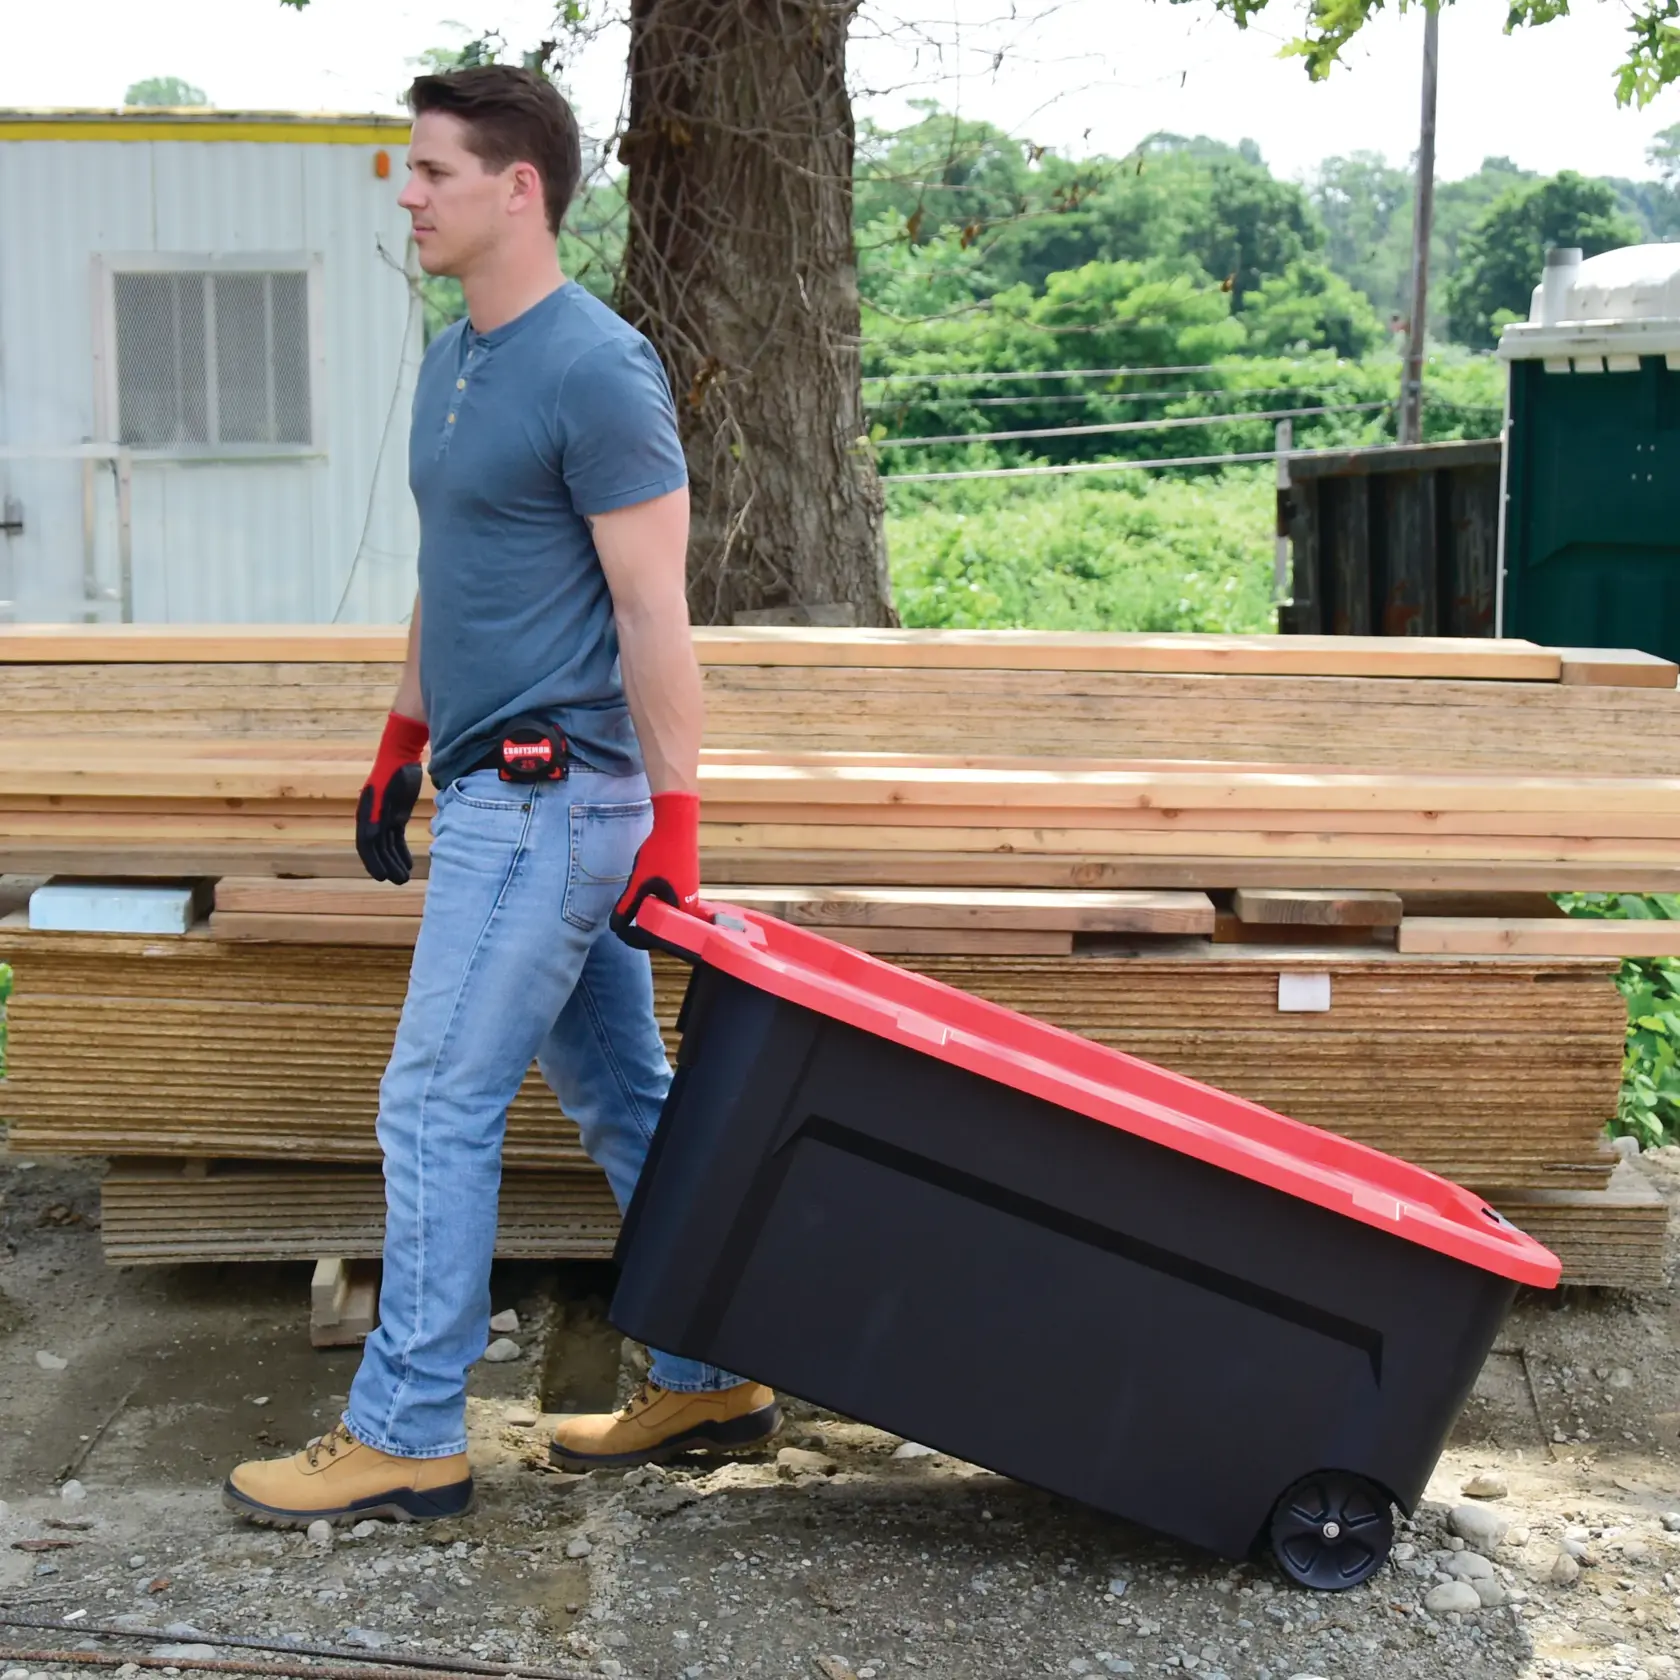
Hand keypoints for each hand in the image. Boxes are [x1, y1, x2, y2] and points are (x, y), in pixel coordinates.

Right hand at [356, 711, 428, 884]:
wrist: (402, 755)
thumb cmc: (393, 771)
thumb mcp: (387, 792)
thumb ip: (378, 812)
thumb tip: (370, 836)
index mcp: (366, 814)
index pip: (366, 844)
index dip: (372, 862)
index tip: (381, 878)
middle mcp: (372, 818)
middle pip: (378, 849)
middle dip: (387, 865)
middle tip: (400, 881)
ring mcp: (384, 817)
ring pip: (388, 846)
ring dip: (395, 861)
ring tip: (405, 878)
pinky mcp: (396, 816)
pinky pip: (396, 838)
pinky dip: (401, 851)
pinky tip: (408, 863)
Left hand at [611, 791, 699, 946]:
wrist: (677, 825)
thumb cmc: (660, 853)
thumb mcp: (639, 881)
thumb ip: (628, 905)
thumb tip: (615, 927)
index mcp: (681, 911)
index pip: (656, 937)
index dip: (635, 938)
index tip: (620, 932)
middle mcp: (690, 907)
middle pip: (661, 926)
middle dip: (640, 923)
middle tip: (622, 919)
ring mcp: (691, 894)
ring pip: (665, 912)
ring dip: (646, 910)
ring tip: (630, 903)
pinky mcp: (687, 883)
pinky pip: (669, 900)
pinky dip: (654, 900)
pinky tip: (643, 888)